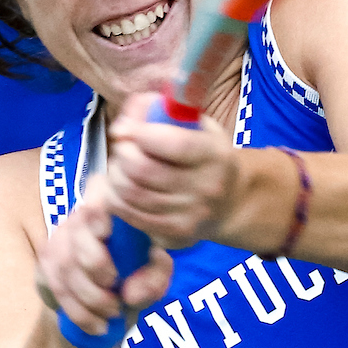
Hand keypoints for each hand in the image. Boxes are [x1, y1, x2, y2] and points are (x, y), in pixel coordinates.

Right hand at [35, 174, 172, 337]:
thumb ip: (156, 273)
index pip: (98, 191)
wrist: (108, 302)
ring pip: (66, 263)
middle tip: (115, 285)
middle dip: (95, 264)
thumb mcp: (155, 273)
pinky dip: (79, 312)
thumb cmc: (138, 272)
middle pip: (78, 230)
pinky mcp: (46, 261)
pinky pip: (57, 287)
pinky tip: (98, 325)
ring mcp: (60, 236)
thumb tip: (135, 286)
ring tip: (113, 312)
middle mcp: (82, 213)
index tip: (107, 232)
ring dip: (90, 296)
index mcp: (112, 202)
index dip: (97, 211)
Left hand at [104, 92, 238, 249]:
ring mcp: (190, 217)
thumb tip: (122, 126)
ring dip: (115, 175)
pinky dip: (115, 198)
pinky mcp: (174, 237)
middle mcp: (206, 188)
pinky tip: (120, 188)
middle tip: (122, 148)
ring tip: (120, 167)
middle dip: (121, 153)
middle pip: (142, 169)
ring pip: (130, 194)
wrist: (232, 202)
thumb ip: (159, 111)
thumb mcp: (195, 124)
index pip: (172, 143)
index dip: (139, 132)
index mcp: (214, 155)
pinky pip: (129, 215)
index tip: (127, 128)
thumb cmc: (206, 155)